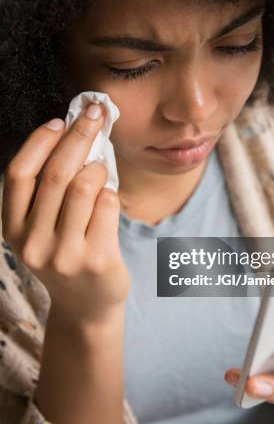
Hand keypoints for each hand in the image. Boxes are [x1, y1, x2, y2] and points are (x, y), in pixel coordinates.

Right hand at [1, 102, 129, 327]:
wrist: (87, 308)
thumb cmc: (68, 256)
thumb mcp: (44, 229)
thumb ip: (49, 192)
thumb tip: (72, 134)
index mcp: (13, 229)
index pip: (18, 174)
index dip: (39, 142)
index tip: (59, 121)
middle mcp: (33, 243)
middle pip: (55, 174)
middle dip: (78, 136)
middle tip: (95, 115)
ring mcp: (64, 253)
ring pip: (83, 186)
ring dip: (97, 168)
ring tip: (100, 170)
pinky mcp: (95, 259)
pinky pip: (108, 205)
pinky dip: (111, 192)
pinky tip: (108, 198)